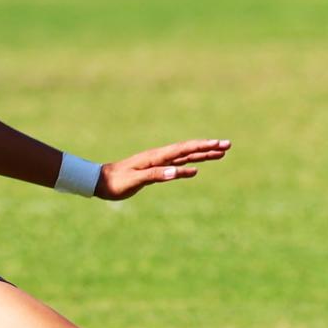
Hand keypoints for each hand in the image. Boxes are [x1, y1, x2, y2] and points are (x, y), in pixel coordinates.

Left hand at [97, 138, 230, 199]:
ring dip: (201, 155)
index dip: (202, 147)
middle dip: (208, 147)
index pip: (183, 150)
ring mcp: (156, 163)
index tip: (219, 145)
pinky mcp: (153, 170)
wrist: (99, 182)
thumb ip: (155, 175)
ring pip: (184, 156)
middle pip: (188, 150)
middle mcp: (158, 157)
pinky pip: (175, 166)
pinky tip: (195, 169)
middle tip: (228, 145)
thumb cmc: (115, 182)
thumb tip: (177, 172)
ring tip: (220, 153)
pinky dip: (187, 166)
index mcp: (155, 158)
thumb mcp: (134, 180)